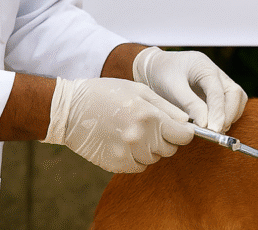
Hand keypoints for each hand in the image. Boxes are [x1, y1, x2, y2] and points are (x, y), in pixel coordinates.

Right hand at [42, 77, 193, 172]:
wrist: (70, 109)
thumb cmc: (106, 93)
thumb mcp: (139, 91)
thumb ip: (167, 107)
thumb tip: (187, 122)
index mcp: (149, 116)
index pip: (183, 136)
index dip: (184, 132)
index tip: (180, 129)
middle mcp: (140, 138)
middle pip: (170, 149)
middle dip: (167, 139)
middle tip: (152, 126)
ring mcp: (127, 153)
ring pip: (154, 158)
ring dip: (150, 148)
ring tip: (134, 131)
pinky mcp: (115, 164)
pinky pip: (139, 166)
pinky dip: (137, 157)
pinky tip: (124, 141)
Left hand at [133, 47, 247, 132]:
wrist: (155, 68)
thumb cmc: (162, 74)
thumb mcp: (172, 88)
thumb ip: (190, 104)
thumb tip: (205, 124)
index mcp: (205, 67)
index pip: (218, 91)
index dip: (218, 112)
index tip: (214, 129)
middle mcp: (216, 73)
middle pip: (235, 93)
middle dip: (229, 114)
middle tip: (217, 131)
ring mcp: (219, 81)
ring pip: (237, 98)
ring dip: (231, 115)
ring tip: (215, 129)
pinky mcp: (217, 91)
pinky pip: (230, 103)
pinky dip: (226, 115)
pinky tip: (213, 124)